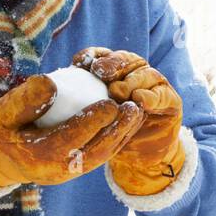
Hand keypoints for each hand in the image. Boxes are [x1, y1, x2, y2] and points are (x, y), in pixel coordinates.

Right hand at [0, 74, 144, 187]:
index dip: (93, 121)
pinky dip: (116, 138)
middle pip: (95, 150)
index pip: (72, 138)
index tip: (110, 102)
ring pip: (102, 155)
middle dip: (118, 130)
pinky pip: (100, 154)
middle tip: (135, 107)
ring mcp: (70, 172)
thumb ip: (25, 99)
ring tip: (138, 112)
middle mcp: (59, 169)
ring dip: (122, 135)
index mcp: (40, 156)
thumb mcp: (3, 112)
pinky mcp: (76, 169)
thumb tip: (50, 82)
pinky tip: (128, 120)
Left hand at [72, 47, 185, 195]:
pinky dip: (153, 97)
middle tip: (100, 72)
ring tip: (118, 90)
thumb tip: (44, 87)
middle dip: (113, 64)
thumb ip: (72, 104)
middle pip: (126, 60)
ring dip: (132, 80)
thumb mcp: (87, 120)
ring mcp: (155, 86)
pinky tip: (141, 102)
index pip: (102, 57)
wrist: (143, 158)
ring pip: (145, 74)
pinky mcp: (170, 102)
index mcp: (114, 74)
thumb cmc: (109, 136)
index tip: (79, 63)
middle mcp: (135, 75)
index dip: (92, 56)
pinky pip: (163, 95)